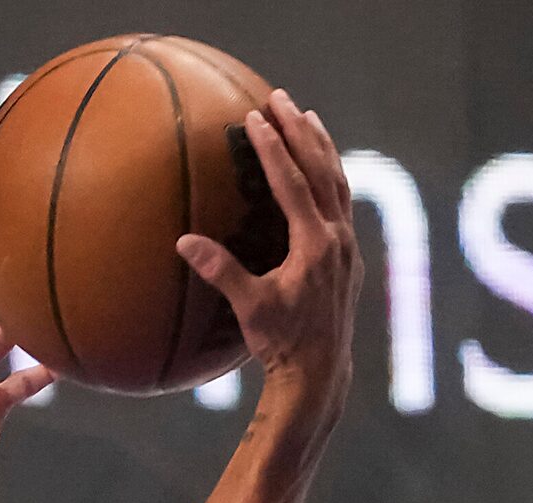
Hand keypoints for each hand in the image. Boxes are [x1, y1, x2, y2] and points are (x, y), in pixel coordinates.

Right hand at [178, 89, 358, 416]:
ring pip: (338, 182)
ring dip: (321, 147)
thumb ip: (220, 271)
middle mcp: (338, 239)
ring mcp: (348, 246)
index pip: (293, 183)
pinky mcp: (349, 256)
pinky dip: (330, 175)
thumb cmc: (281, 344)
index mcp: (315, 246)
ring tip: (306, 117)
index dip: (274, 147)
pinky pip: (341, 201)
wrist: (321, 373)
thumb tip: (183, 242)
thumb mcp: (249, 308)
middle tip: (281, 98)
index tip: (256, 116)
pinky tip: (320, 167)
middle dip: (300, 131)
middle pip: (322, 170)